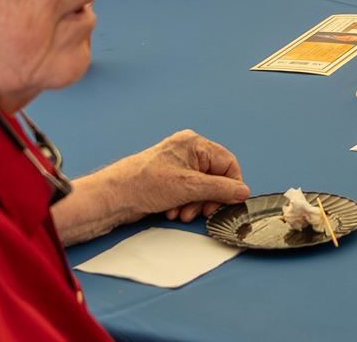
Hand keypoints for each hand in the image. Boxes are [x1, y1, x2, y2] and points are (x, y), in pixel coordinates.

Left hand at [58, 129, 248, 243]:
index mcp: (194, 144)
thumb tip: (243, 191)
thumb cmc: (143, 183)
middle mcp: (187, 152)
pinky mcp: (169, 180)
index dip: (230, 185)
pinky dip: (184, 204)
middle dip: (208, 198)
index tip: (228, 202)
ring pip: (202, 188)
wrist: (114, 197)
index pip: (227, 163)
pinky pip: (188, 193)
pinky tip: (172, 210)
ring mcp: (178, 166)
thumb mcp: (189, 187)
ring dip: (195, 204)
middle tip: (201, 211)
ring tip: (181, 211)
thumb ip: (220, 189)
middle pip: (215, 178)